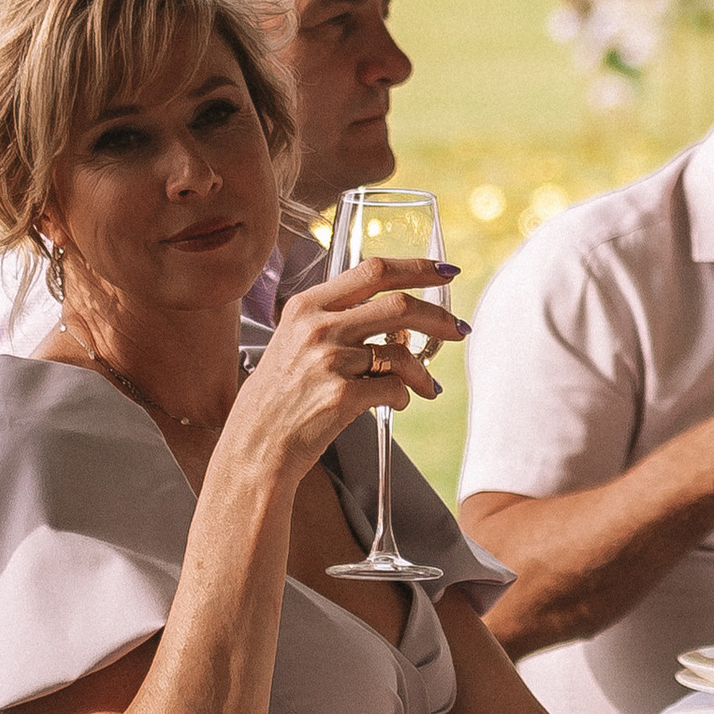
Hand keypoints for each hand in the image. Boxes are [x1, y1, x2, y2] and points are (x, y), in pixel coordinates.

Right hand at [227, 259, 465, 487]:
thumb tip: (392, 311)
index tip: (445, 271)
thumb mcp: (293, 343)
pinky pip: (394, 389)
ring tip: (428, 386)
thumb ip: (332, 320)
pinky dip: (404, 397)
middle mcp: (318, 327)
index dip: (416, 267)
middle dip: (439, 317)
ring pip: (402, 353)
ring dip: (423, 372)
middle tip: (459, 328)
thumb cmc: (277, 398)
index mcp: (306, 306)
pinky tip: (399, 404)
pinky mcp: (342, 397)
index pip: (372, 270)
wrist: (254, 447)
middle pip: (399, 305)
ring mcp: (329, 361)